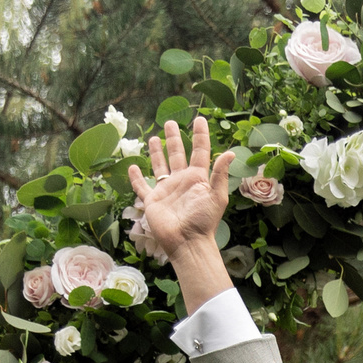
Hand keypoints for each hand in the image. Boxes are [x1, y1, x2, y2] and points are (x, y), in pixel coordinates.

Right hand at [126, 115, 233, 256]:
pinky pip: (142, 186)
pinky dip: (136, 177)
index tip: (199, 120)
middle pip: (177, 154)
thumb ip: (220, 174)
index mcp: (198, 178)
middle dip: (174, 138)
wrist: (187, 242)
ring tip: (154, 138)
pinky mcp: (152, 200)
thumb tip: (230, 152)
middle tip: (170, 122)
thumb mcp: (216, 196)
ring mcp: (166, 190)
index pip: (199, 151)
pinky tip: (132, 167)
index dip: (200, 135)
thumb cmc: (204, 221)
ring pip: (159, 165)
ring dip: (157, 152)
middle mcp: (181, 181)